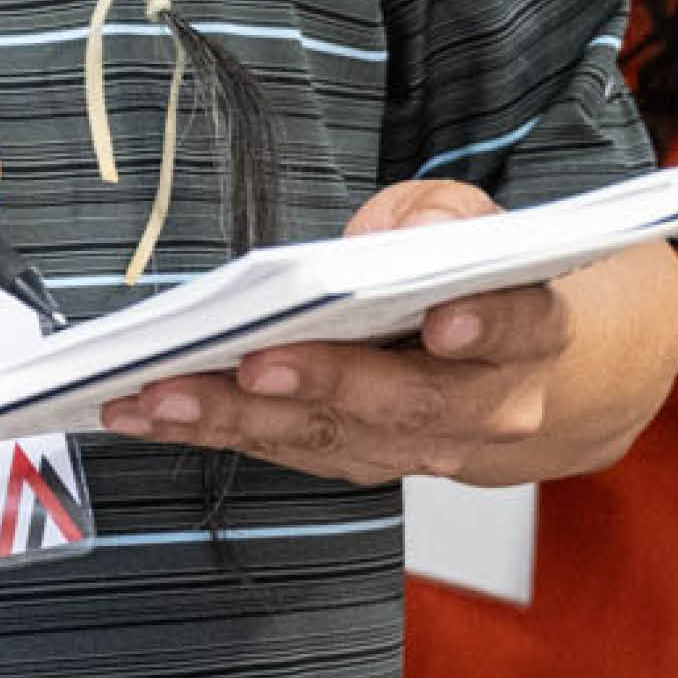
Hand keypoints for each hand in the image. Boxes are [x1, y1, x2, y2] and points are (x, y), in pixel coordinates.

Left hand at [96, 179, 566, 485]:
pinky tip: (150, 409)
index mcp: (527, 331)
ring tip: (162, 395)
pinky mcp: (361, 459)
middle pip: (407, 402)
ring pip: (330, 437)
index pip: (513, 326)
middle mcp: (485, 406)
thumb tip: (387, 238)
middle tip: (258, 363)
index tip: (443, 321)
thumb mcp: (468, 220)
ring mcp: (422, 447)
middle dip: (327, 382)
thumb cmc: (477, 279)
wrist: (516, 372)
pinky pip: (286, 448)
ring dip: (239, 419)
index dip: (482, 326)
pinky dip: (215, 430)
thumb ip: (437, 218)